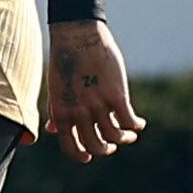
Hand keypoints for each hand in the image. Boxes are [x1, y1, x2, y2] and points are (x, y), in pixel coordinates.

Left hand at [41, 21, 144, 162]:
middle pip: (96, 146)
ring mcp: (98, 105)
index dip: (82, 156)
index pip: (71, 147)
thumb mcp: (55, 89)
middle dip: (105, 149)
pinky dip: (136, 126)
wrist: (77, 35)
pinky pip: (129, 121)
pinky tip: (140, 123)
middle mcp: (79, 113)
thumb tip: (53, 130)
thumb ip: (56, 112)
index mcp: (62, 113)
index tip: (89, 156)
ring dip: (124, 138)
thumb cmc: (65, 61)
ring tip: (129, 134)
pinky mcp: (116, 95)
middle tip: (112, 145)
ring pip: (115, 136)